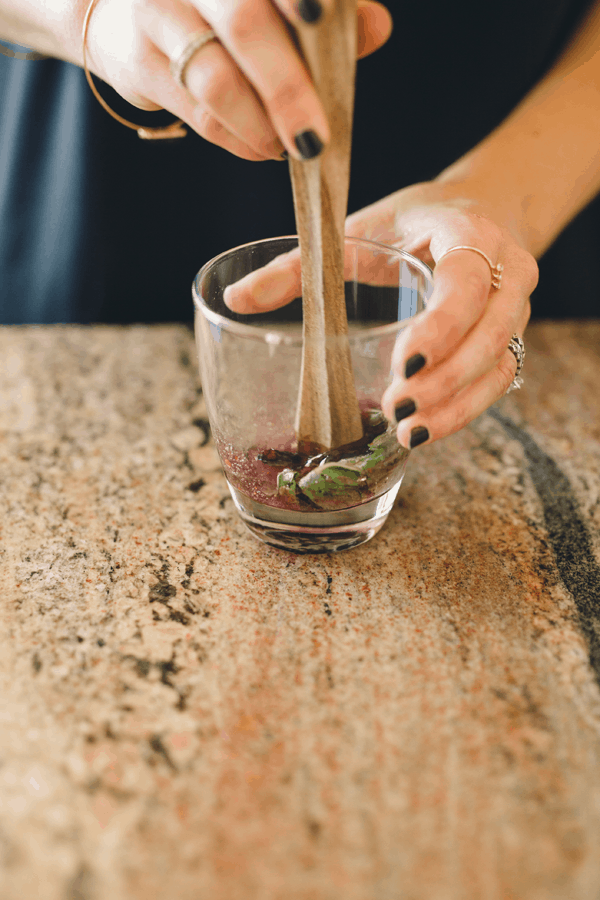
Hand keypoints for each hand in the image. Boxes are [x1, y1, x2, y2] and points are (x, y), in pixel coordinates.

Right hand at [83, 0, 391, 159]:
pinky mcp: (138, 61)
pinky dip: (239, 139)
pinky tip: (263, 146)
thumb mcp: (272, 0)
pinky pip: (198, 113)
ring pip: (215, 79)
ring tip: (292, 148)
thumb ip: (330, 12)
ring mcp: (155, 12)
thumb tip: (377, 27)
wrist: (125, 15)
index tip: (321, 18)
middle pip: (243, 22)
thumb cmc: (220, 9)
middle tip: (315, 138)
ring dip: (262, 126)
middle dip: (286, 88)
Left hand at [225, 180, 538, 447]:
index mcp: (470, 235)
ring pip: (498, 366)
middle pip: (489, 335)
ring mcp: (515, 310)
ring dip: (456, 405)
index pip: (467, 283)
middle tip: (397, 409)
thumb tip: (234, 300)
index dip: (441, 327)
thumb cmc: (415, 222)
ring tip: (408, 433)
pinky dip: (464, 411)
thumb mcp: (361, 229)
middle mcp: (508, 273)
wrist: (483, 210)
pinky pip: (499, 382)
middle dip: (446, 380)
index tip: (403, 364)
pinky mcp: (509, 340)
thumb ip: (299, 265)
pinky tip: (425, 430)